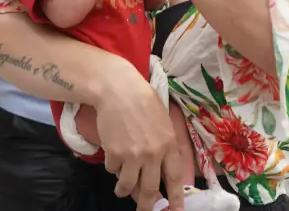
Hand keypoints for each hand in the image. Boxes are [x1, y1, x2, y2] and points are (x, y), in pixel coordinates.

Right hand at [94, 68, 185, 210]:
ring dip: (123, 190)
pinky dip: (112, 167)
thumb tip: (160, 170)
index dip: (176, 199)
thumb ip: (164, 146)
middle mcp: (153, 154)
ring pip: (128, 186)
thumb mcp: (163, 122)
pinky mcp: (114, 154)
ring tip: (121, 189)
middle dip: (146, 205)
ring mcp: (133, 155)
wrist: (118, 90)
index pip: (174, 179)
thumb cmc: (143, 102)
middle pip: (150, 190)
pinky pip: (112, 170)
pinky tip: (113, 155)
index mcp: (169, 145)